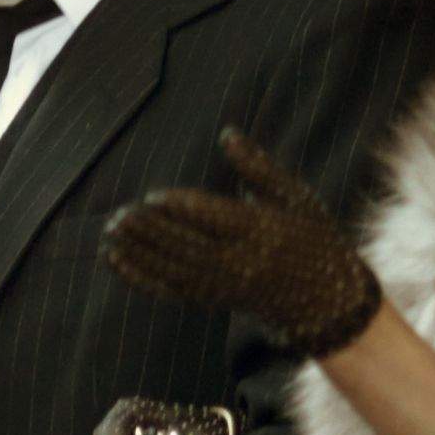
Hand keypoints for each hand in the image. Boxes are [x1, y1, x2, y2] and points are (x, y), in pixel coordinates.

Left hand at [102, 128, 374, 357]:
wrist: (324, 299)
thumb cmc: (310, 236)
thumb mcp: (294, 197)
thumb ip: (258, 167)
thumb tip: (227, 134)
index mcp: (264, 230)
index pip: (214, 219)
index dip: (181, 209)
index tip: (153, 197)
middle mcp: (243, 261)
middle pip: (188, 247)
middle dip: (152, 233)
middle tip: (120, 215)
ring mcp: (226, 286)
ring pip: (174, 270)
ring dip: (139, 254)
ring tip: (110, 233)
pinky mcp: (212, 300)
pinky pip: (170, 291)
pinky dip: (140, 277)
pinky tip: (114, 261)